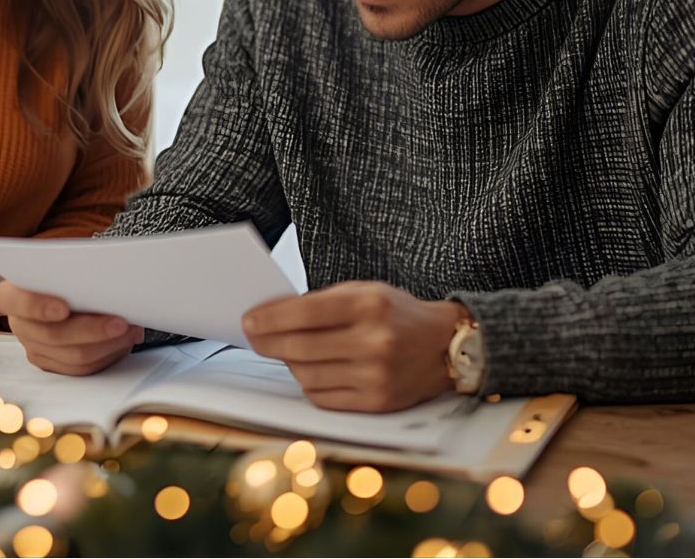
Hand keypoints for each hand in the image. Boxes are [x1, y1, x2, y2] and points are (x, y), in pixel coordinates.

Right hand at [0, 280, 141, 374]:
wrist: (56, 290)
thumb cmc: (60, 273)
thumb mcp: (59, 265)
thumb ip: (71, 271)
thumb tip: (104, 280)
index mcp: (10, 294)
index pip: (15, 301)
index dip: (37, 306)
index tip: (64, 308)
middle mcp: (19, 324)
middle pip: (54, 335)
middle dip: (92, 330)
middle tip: (121, 322)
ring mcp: (34, 348)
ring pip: (73, 357)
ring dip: (108, 345)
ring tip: (132, 330)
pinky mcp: (52, 364)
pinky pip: (82, 369)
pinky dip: (107, 355)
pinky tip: (123, 341)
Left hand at [242, 281, 465, 412]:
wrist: (446, 346)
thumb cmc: (398, 315)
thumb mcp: (365, 292)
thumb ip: (321, 302)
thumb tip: (270, 316)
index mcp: (370, 305)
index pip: (304, 313)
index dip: (269, 318)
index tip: (248, 320)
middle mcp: (374, 342)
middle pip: (300, 347)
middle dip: (268, 342)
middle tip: (253, 337)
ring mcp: (376, 376)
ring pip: (307, 374)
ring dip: (289, 363)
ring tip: (286, 350)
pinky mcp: (376, 403)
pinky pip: (323, 397)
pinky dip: (309, 384)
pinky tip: (309, 370)